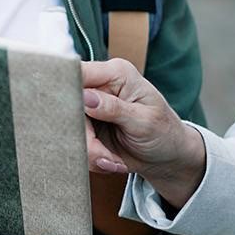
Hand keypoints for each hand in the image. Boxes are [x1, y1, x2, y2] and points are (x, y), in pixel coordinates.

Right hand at [80, 59, 205, 205]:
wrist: (166, 157)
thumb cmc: (164, 133)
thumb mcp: (144, 121)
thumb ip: (114, 108)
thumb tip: (86, 98)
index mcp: (115, 74)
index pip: (80, 73)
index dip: (67, 91)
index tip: (71, 117)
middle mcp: (98, 86)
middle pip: (68, 107)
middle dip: (84, 138)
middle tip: (105, 157)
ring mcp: (89, 107)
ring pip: (68, 129)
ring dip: (89, 152)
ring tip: (113, 161)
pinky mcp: (85, 127)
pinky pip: (74, 143)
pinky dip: (90, 157)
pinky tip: (110, 161)